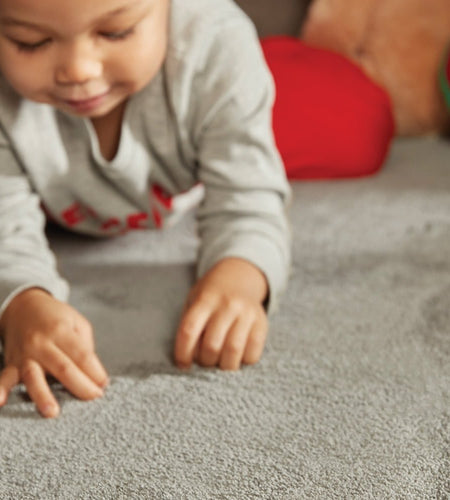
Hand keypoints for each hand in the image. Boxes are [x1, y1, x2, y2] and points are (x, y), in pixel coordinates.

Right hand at [0, 289, 107, 417]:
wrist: (23, 307)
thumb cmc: (56, 318)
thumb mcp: (76, 323)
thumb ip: (85, 346)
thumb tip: (94, 375)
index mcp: (61, 331)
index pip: (82, 355)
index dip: (95, 371)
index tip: (104, 384)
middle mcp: (42, 342)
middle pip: (63, 368)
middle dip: (81, 385)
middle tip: (95, 398)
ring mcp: (25, 354)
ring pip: (34, 376)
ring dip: (43, 395)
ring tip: (52, 412)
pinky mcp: (11, 363)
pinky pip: (4, 378)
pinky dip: (0, 389)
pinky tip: (0, 402)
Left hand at [174, 258, 268, 370]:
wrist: (238, 277)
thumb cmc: (210, 297)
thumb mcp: (193, 301)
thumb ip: (190, 327)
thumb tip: (188, 361)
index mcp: (205, 299)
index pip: (189, 330)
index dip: (183, 353)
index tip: (183, 365)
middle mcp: (227, 305)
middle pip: (212, 346)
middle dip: (204, 361)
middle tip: (204, 360)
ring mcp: (247, 313)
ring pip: (233, 352)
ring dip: (223, 366)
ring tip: (219, 362)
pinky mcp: (262, 324)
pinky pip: (252, 354)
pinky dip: (242, 362)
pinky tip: (237, 356)